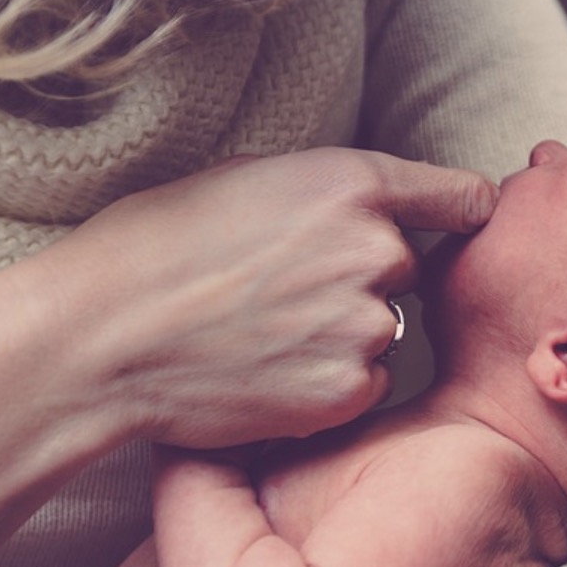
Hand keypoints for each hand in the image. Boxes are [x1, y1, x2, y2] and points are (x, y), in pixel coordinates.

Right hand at [37, 148, 493, 444]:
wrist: (103, 335)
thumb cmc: (157, 244)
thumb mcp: (248, 177)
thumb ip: (328, 190)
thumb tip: (370, 205)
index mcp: (353, 183)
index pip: (462, 195)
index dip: (461, 211)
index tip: (463, 222)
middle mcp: (375, 249)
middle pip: (406, 266)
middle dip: (362, 278)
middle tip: (283, 290)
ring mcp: (365, 323)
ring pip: (384, 329)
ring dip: (344, 334)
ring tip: (263, 332)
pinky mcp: (348, 389)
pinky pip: (366, 383)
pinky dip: (328, 383)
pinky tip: (267, 371)